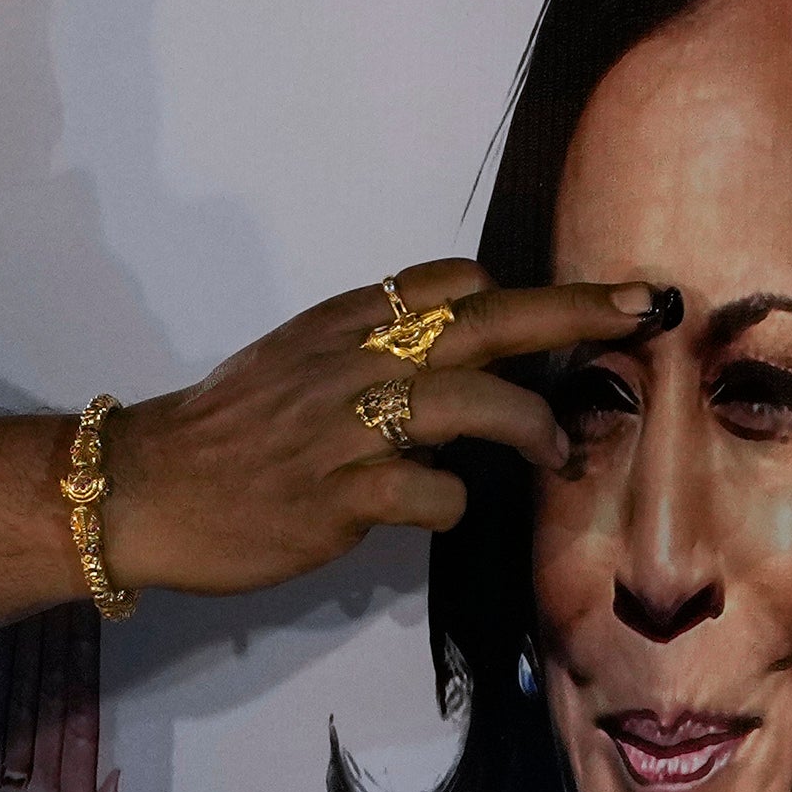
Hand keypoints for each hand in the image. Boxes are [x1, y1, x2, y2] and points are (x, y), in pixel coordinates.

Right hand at [94, 264, 660, 598]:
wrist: (143, 488)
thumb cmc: (222, 433)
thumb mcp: (293, 360)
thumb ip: (368, 347)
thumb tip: (449, 353)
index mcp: (343, 325)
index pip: (448, 281)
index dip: (518, 292)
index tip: (582, 306)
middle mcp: (352, 362)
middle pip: (484, 319)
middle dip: (575, 312)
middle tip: (647, 309)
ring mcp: (345, 428)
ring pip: (468, 400)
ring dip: (529, 423)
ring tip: (560, 450)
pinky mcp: (336, 497)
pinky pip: (426, 493)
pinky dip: (450, 503)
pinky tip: (440, 510)